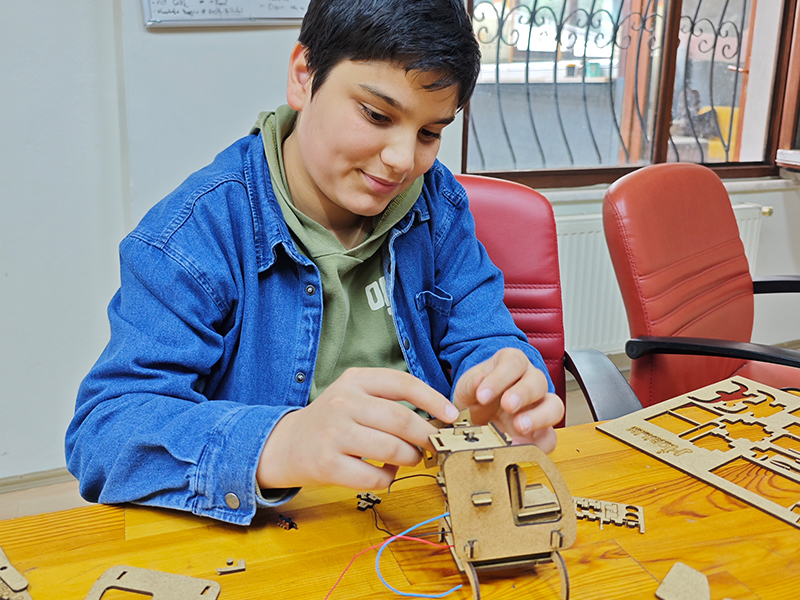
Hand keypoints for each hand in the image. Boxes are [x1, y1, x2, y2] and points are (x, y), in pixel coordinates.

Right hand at [256, 368, 459, 490]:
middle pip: (402, 420)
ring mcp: (334, 434)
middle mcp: (343, 403)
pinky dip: (389, 478)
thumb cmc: (332, 421)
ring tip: (410, 458)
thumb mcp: (354, 395)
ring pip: (392, 450)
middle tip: (433, 445)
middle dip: (426, 436)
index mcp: (354, 380)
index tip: (450, 415)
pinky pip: (376, 477)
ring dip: (410, 458)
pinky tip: (385, 472)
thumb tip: (437, 416)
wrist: (286, 445)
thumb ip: (389, 400)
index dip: (433, 399)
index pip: (403, 384)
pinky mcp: (328, 465)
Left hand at [452, 348, 563, 451]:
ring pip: (554, 407)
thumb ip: (471, 384)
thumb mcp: (466, 387)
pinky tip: (517, 445)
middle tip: (507, 406)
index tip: (482, 394)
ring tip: (519, 427)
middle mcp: (531, 381)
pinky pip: (550, 438)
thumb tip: (479, 380)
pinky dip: (537, 444)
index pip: (514, 362)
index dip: (500, 377)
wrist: (475, 418)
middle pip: (538, 381)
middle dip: (523, 394)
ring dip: (539, 417)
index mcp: (512, 364)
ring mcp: (540, 407)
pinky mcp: (541, 432)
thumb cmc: (476, 396)